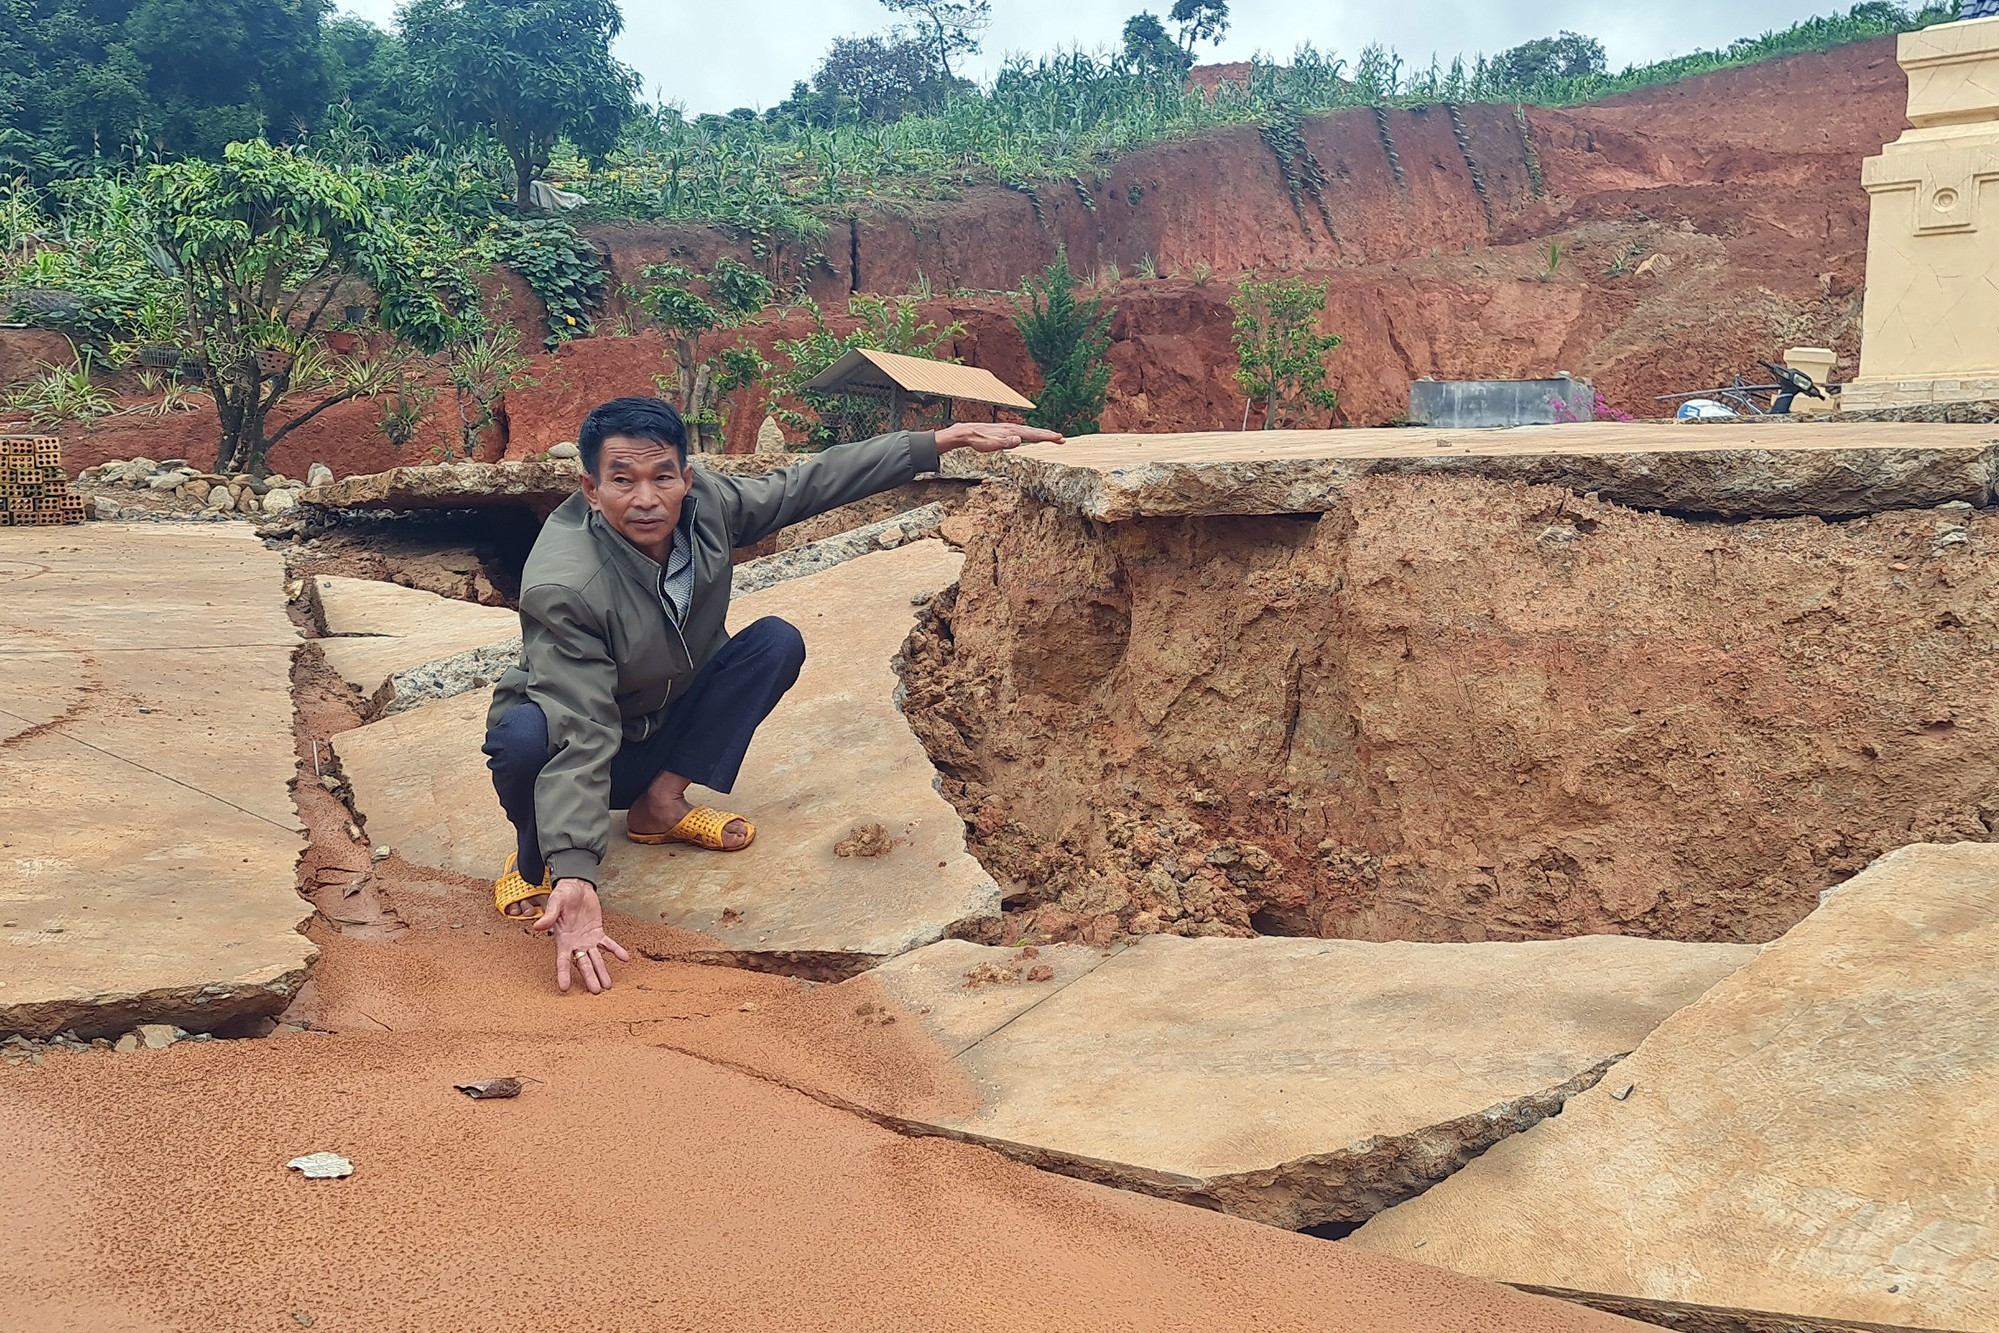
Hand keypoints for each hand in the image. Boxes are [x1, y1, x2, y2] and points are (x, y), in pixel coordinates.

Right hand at [533, 877, 630, 994]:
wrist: (576, 886)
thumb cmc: (562, 894)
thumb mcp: (555, 902)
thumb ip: (549, 915)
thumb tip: (538, 926)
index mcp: (562, 939)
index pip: (562, 960)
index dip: (563, 974)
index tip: (564, 989)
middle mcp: (575, 943)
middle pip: (583, 963)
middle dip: (589, 977)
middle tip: (595, 991)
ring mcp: (587, 940)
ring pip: (596, 958)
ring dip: (602, 971)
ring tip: (607, 986)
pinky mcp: (598, 932)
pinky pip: (608, 943)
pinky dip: (616, 950)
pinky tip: (625, 958)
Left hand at [936, 422, 1063, 453]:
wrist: (966, 433)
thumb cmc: (977, 440)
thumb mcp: (989, 445)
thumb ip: (1004, 443)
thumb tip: (1019, 440)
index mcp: (1011, 432)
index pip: (1033, 435)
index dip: (1047, 437)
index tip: (1059, 439)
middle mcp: (1012, 428)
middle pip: (1034, 432)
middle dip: (1049, 435)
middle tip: (1062, 439)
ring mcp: (1009, 429)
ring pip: (1029, 431)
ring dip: (1042, 434)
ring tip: (1053, 438)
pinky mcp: (1005, 431)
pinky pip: (1023, 432)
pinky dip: (1032, 434)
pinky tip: (1033, 437)